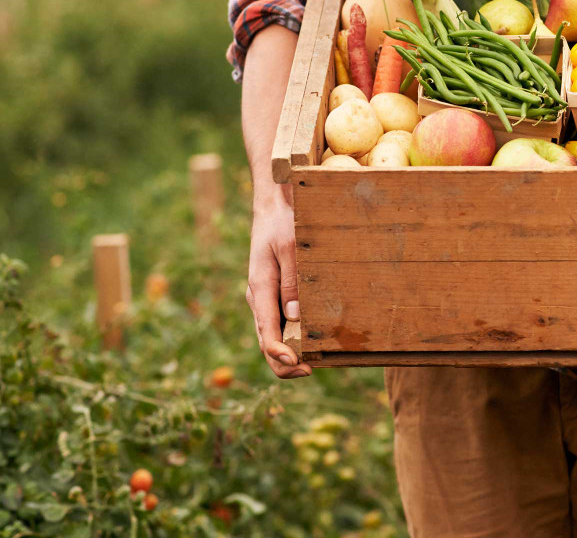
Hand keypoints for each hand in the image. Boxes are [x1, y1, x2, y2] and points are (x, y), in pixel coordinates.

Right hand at [245, 191, 311, 378]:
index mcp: (260, 289)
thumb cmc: (283, 223)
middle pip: (267, 343)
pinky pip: (280, 323)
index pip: (266, 333)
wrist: (273, 206)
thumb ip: (292, 282)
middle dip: (286, 363)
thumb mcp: (290, 248)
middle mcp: (259, 299)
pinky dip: (292, 338)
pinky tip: (312, 341)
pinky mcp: (274, 295)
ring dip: (290, 353)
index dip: (281, 356)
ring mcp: (265, 299)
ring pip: (273, 336)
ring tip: (317, 361)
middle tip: (312, 370)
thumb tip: (295, 317)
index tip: (300, 366)